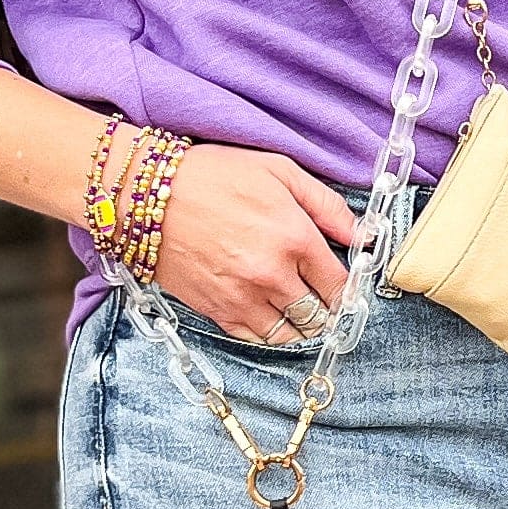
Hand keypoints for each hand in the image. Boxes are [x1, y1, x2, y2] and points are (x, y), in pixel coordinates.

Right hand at [148, 142, 357, 344]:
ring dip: (300, 325)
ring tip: (298, 308)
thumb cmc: (212, 175)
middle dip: (326, 308)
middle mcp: (273, 275)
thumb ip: (326, 205)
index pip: (340, 285)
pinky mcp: (216, 310)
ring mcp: (243, 297)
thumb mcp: (279, 170)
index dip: (348, 289)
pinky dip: (268, 332)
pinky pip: (255, 338)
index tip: (346, 285)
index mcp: (295, 238)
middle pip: (319, 314)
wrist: (146, 194)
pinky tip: (269, 313)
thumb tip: (361, 234)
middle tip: (323, 298)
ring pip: (290, 334)